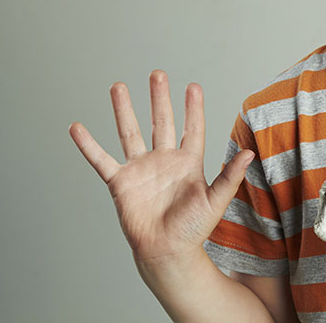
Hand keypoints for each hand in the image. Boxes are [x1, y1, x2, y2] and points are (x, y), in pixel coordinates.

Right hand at [68, 70, 254, 263]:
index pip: (192, 128)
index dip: (193, 108)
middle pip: (161, 122)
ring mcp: (141, 169)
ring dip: (124, 110)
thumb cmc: (193, 230)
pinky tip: (77, 128)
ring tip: (118, 86)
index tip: (192, 86)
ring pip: (130, 132)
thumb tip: (249, 153)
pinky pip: (101, 160)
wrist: (167, 252)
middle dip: (159, 98)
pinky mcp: (121, 182)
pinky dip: (88, 145)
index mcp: (189, 163)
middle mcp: (164, 160)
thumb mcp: (216, 201)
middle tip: (157, 74)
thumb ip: (230, 176)